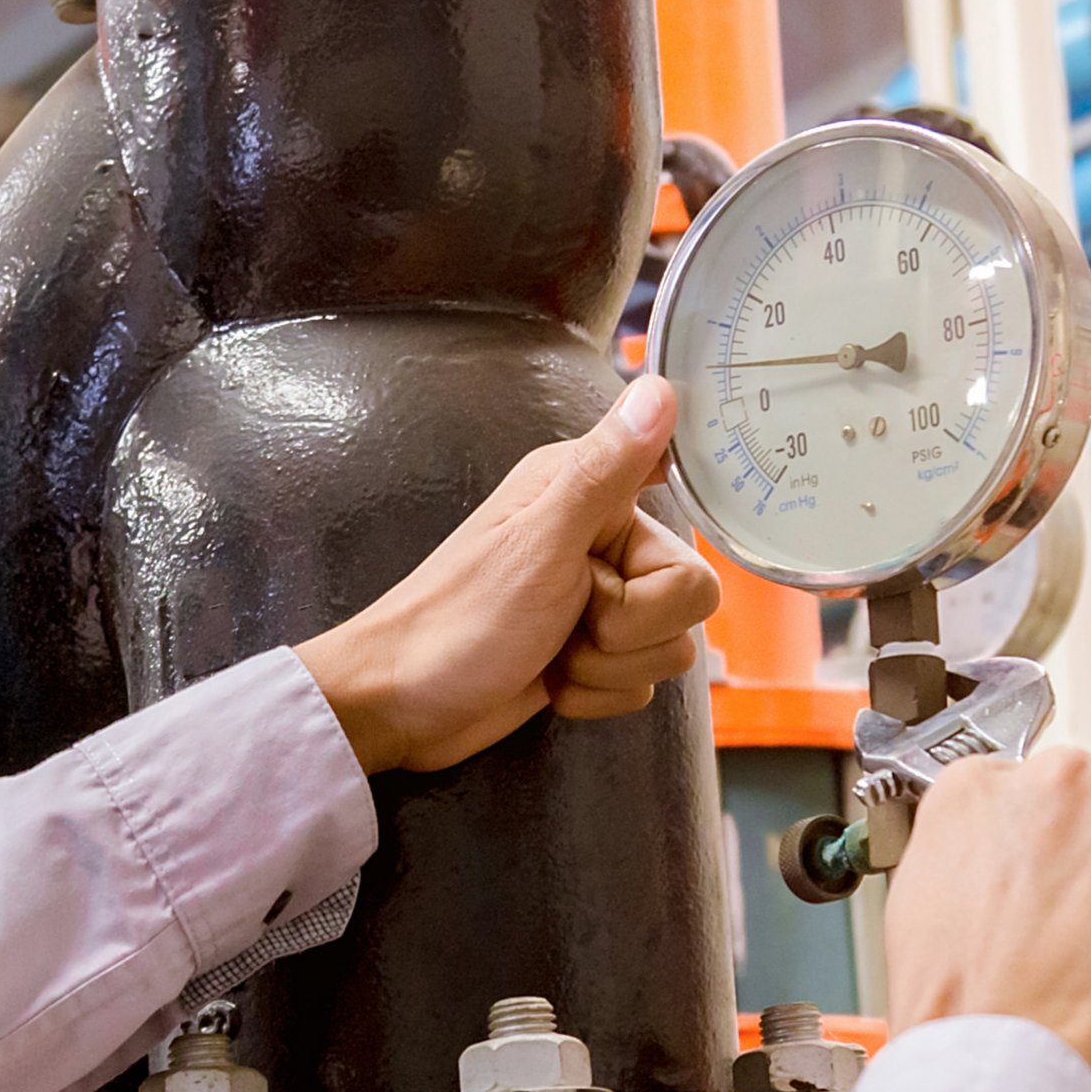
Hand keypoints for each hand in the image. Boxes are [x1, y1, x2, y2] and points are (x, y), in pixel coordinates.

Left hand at [299, 378, 727, 774]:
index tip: (616, 575)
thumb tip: (658, 387)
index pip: (688, 508)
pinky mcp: (593, 654)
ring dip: (608, 666)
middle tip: (568, 617)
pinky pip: (640, 684)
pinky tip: (550, 680)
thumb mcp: (539, 542)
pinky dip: (596, 693)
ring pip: (669, 645)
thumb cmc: (459, 618)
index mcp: (588, 491)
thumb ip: (605, 469)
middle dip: (630, 627)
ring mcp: (598, 601)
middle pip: (689, 595)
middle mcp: (600, 539)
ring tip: (552, 651)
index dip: (661, 554)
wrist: (402, 704)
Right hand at [880, 746, 1090, 1091]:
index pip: (1033, 797)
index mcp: (980, 788)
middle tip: (1081, 944)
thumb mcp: (924, 908)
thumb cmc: (965, 1014)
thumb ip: (977, 863)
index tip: (1048, 894)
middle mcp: (1061, 782)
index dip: (1046, 857)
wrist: (1013, 1068)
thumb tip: (1015, 877)